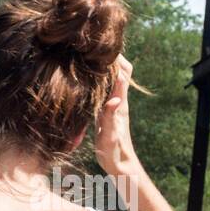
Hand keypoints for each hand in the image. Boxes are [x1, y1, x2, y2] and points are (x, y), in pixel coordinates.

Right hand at [95, 55, 141, 178]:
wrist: (120, 164)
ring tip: (88, 55)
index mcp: (119, 103)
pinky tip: (86, 77)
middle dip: (113, 56)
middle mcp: (118, 100)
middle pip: (122, 69)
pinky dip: (99, 78)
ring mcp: (113, 104)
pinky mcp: (107, 109)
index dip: (116, 58)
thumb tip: (114, 100)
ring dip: (105, 66)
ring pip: (113, 77)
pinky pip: (105, 87)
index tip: (102, 48)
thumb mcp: (109, 137)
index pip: (123, 72)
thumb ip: (111, 118)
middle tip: (94, 45)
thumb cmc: (113, 154)